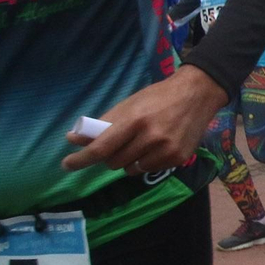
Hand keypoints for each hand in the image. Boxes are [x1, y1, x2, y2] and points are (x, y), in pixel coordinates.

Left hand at [62, 65, 225, 172]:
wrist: (197, 94)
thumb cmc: (157, 97)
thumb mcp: (129, 104)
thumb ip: (104, 124)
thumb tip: (74, 139)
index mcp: (135, 119)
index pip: (101, 147)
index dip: (81, 159)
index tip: (67, 165)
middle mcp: (151, 137)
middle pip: (114, 162)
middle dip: (109, 157)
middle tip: (118, 144)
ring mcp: (166, 149)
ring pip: (131, 169)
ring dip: (128, 161)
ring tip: (139, 145)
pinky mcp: (178, 158)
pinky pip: (149, 170)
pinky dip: (145, 163)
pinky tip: (156, 147)